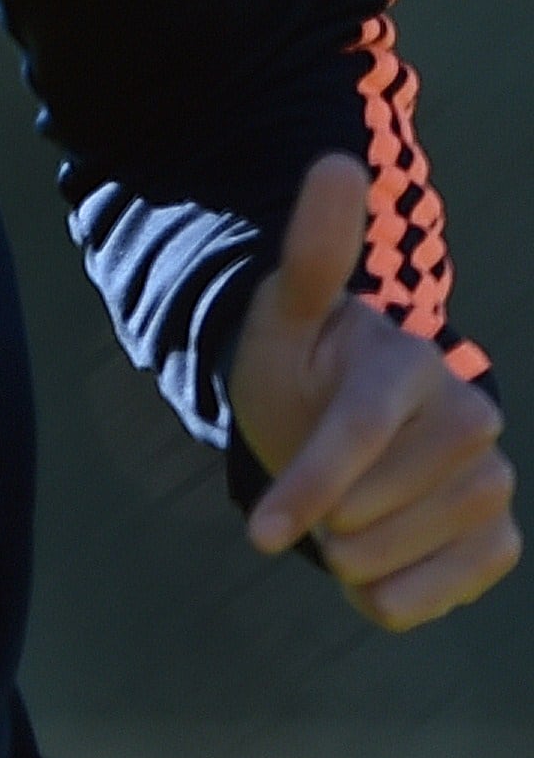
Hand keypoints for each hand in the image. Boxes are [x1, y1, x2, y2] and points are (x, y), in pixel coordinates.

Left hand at [237, 154, 514, 629]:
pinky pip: (444, 591)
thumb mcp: (283, 317)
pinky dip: (394, 596)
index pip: (361, 434)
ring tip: (335, 523)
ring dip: (350, 557)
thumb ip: (311, 252)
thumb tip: (333, 161)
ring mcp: (492, 481)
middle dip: (324, 513)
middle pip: (378, 502)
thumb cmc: (299, 370)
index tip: (259, 534)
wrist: (327, 426)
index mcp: (412, 366)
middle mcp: (470, 419)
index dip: (310, 486)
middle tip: (306, 495)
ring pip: (407, 552)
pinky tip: (372, 568)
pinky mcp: (498, 537)